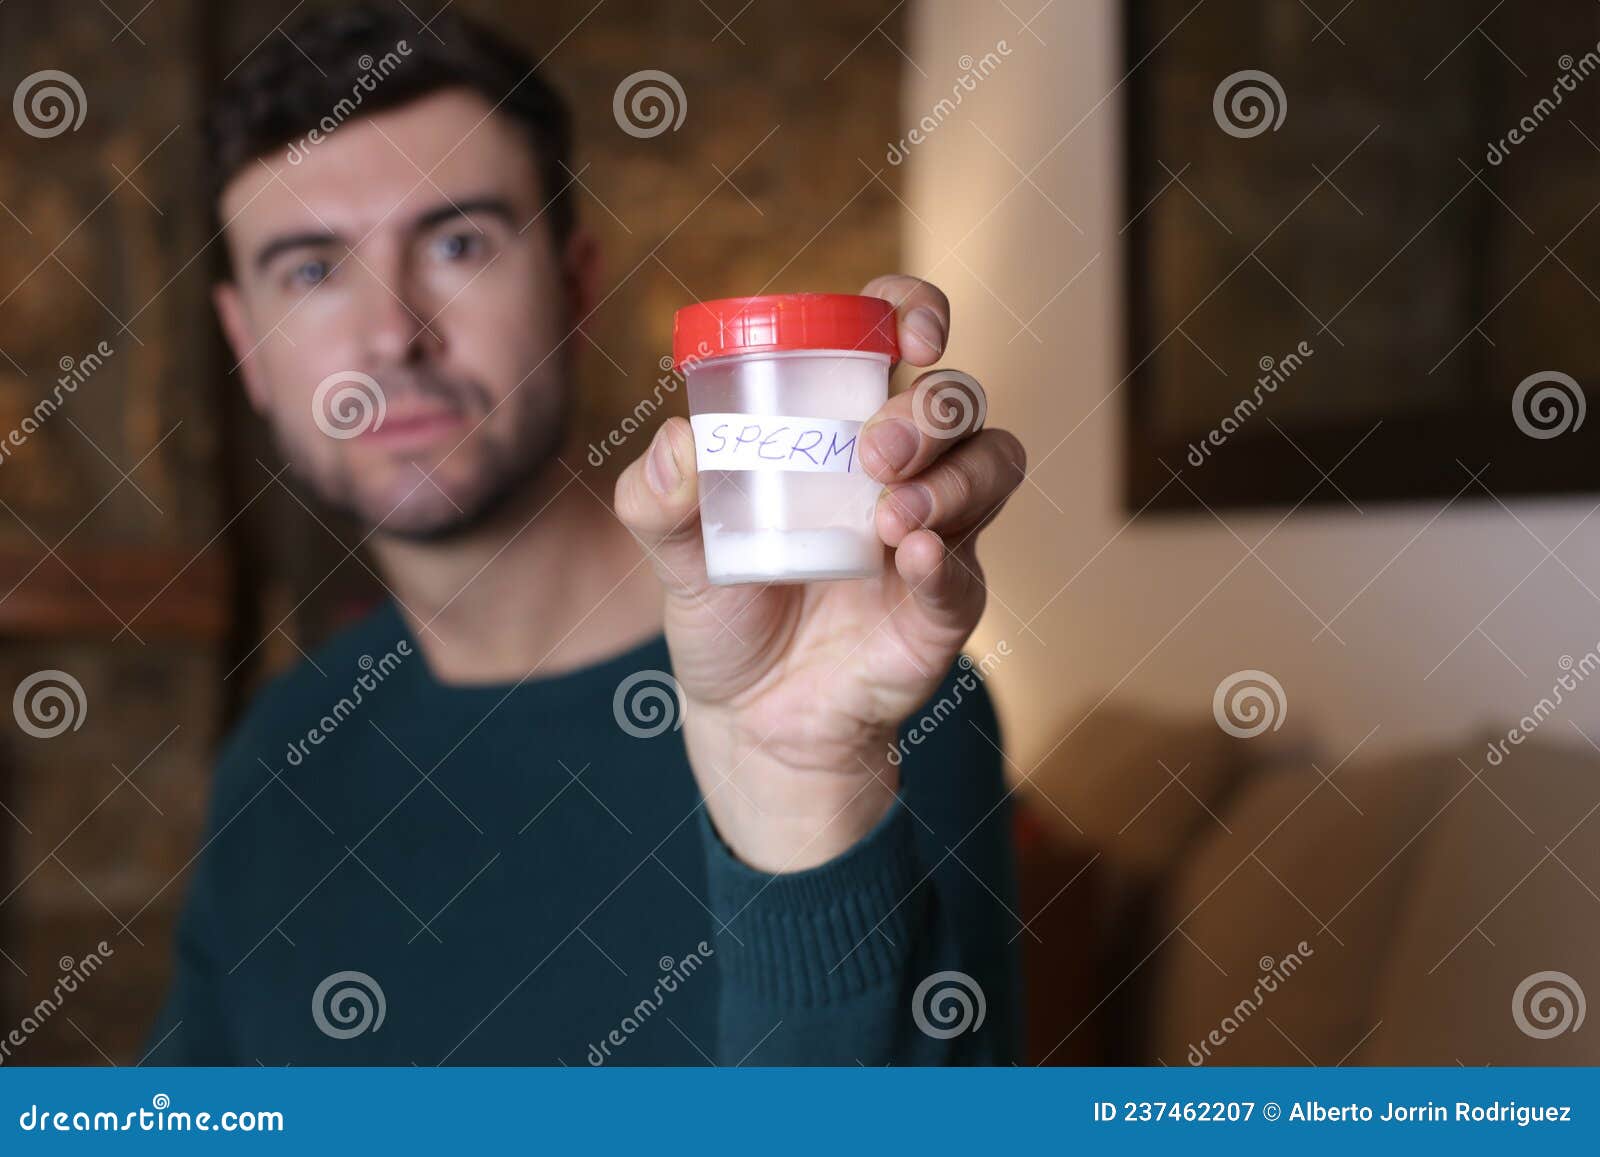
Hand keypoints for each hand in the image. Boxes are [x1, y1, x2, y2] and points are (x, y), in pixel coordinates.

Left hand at [613, 275, 1024, 871]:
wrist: (748, 719)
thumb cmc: (727, 610)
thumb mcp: (673, 551)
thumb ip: (657, 498)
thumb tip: (677, 441)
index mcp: (843, 427)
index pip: (900, 339)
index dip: (916, 311)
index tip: (909, 329)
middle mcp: (904, 467)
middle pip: (957, 400)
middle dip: (927, 410)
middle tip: (873, 451)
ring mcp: (935, 535)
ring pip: (992, 466)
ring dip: (952, 477)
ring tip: (890, 516)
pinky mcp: (942, 609)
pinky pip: (966, 574)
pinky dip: (945, 560)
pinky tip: (911, 558)